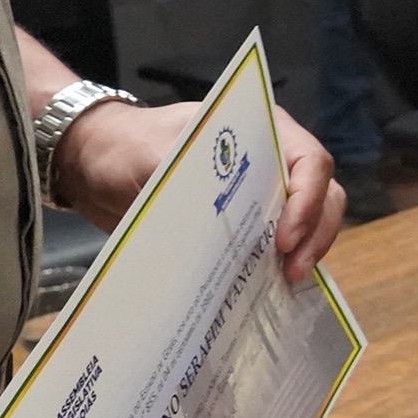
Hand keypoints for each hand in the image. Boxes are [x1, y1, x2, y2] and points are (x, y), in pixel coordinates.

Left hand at [56, 98, 346, 280]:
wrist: (95, 163)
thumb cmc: (125, 146)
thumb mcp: (149, 154)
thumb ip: (181, 178)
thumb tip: (205, 222)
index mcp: (261, 130)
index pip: (309, 161)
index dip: (308, 199)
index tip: (284, 238)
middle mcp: (273, 160)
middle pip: (323, 193)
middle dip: (316, 232)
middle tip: (292, 269)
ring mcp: (262, 193)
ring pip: (311, 219)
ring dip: (308, 249)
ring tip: (287, 281)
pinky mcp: (246, 223)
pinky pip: (280, 242)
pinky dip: (283, 262)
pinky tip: (271, 287)